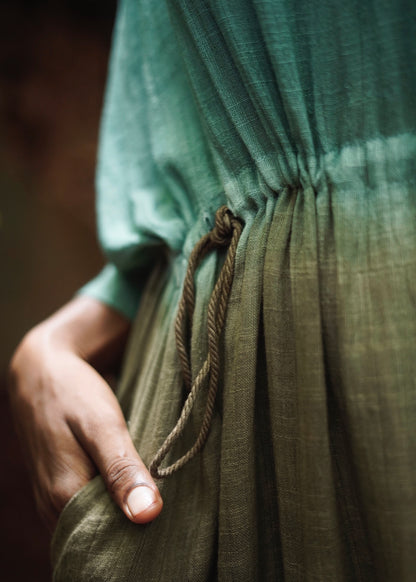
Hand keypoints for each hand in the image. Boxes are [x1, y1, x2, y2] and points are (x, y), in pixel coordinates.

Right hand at [8, 296, 162, 529]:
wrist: (40, 370)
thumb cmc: (72, 392)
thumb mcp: (101, 425)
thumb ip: (122, 470)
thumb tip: (148, 515)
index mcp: (63, 497)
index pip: (110, 539)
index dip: (141, 530)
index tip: (170, 513)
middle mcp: (54, 507)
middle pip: (103, 534)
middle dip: (134, 520)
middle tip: (167, 496)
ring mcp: (54, 498)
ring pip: (96, 519)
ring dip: (124, 507)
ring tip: (153, 486)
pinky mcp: (60, 486)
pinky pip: (90, 505)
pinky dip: (112, 496)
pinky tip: (133, 480)